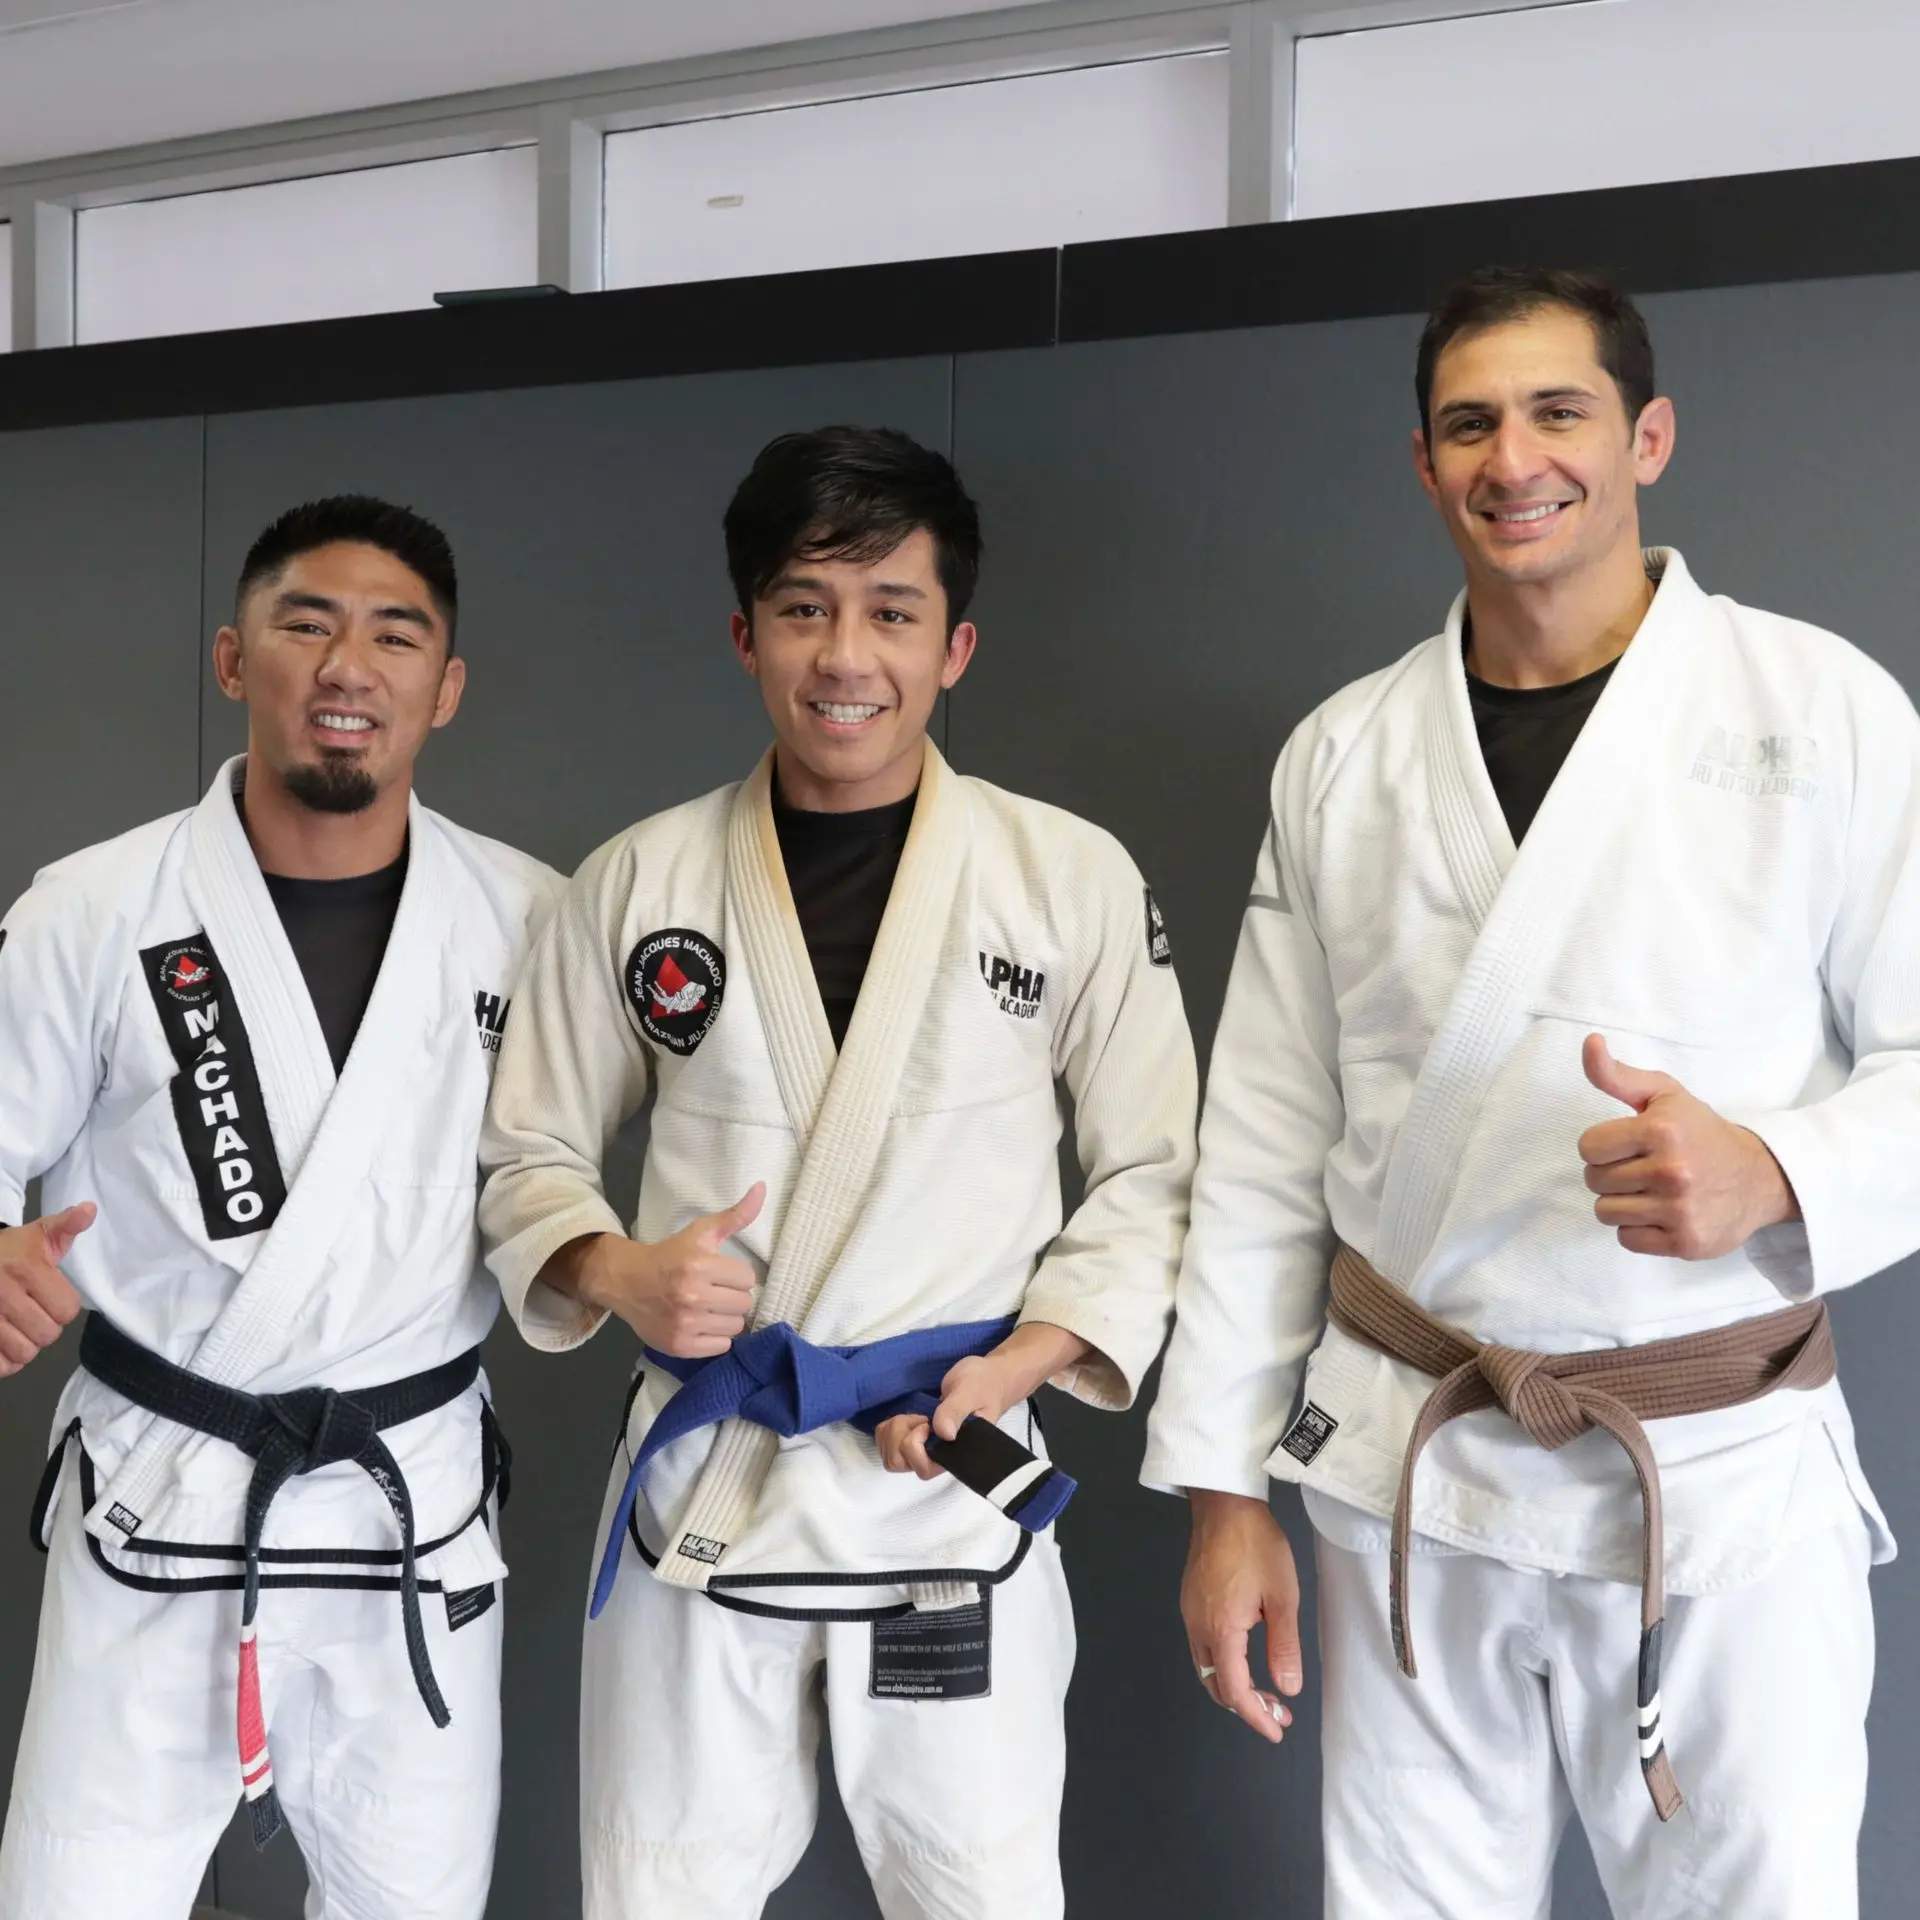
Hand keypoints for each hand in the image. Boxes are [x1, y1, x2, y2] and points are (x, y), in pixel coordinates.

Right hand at [0, 1204, 93, 1377]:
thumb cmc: (7, 1250)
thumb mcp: (36, 1234)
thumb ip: (66, 1225)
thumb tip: (89, 1210)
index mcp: (26, 1269)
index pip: (67, 1310)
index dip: (63, 1307)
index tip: (51, 1298)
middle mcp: (2, 1294)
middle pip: (47, 1335)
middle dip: (45, 1327)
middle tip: (35, 1314)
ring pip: (24, 1353)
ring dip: (26, 1345)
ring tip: (19, 1328)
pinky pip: (1, 1365)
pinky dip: (6, 1361)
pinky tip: (5, 1344)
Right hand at [575, 1184, 764, 1356]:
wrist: (626, 1281)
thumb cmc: (669, 1255)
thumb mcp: (700, 1232)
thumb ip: (735, 1215)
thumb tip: (762, 1189)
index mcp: (699, 1265)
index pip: (747, 1278)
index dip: (736, 1275)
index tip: (720, 1273)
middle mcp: (692, 1296)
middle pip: (744, 1304)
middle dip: (733, 1297)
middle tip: (714, 1291)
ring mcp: (685, 1324)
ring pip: (735, 1327)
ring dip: (726, 1318)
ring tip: (708, 1308)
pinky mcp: (679, 1346)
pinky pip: (720, 1347)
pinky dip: (715, 1338)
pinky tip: (701, 1324)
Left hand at [874, 1321, 1089, 1479]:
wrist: (988, 1377)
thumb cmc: (983, 1385)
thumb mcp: (970, 1392)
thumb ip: (956, 1411)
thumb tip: (944, 1434)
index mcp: (954, 1452)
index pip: (923, 1468)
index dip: (915, 1445)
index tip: (926, 1421)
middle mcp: (937, 1456)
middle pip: (899, 1463)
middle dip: (899, 1436)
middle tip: (918, 1417)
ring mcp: (923, 1448)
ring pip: (890, 1455)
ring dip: (892, 1431)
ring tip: (914, 1415)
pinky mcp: (914, 1437)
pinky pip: (887, 1444)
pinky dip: (888, 1428)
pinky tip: (905, 1415)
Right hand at [1181, 1489, 1300, 1742]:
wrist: (1224, 1503)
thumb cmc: (1256, 1545)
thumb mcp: (1282, 1597)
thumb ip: (1284, 1647)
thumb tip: (1288, 1688)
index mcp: (1221, 1629)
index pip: (1234, 1691)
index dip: (1256, 1716)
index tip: (1277, 1730)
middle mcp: (1197, 1626)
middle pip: (1214, 1684)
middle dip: (1246, 1705)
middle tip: (1278, 1711)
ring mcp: (1189, 1612)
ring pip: (1206, 1666)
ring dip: (1233, 1685)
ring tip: (1265, 1689)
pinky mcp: (1189, 1599)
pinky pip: (1202, 1646)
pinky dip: (1223, 1663)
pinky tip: (1244, 1657)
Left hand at [1579, 1035, 1797, 1258]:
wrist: (1759, 1177)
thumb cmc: (1701, 1132)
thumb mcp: (1663, 1095)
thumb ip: (1616, 1074)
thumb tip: (1590, 1042)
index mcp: (1661, 1131)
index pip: (1588, 1147)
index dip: (1602, 1145)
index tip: (1627, 1144)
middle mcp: (1671, 1171)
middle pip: (1594, 1180)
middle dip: (1611, 1173)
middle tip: (1641, 1168)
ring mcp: (1680, 1210)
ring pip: (1605, 1212)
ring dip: (1621, 1203)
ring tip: (1649, 1191)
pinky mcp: (1686, 1242)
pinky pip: (1627, 1239)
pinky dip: (1637, 1229)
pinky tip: (1660, 1213)